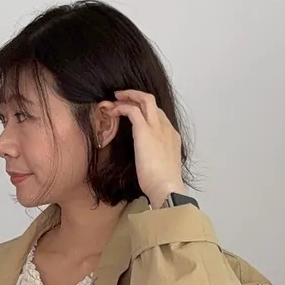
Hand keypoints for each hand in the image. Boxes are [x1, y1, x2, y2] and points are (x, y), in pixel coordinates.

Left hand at [109, 89, 184, 206]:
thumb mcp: (162, 167)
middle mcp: (166, 127)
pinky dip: (121, 107)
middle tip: (121, 98)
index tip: (133, 112)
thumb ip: (156, 158)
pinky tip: (112, 112)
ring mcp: (157, 128)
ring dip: (128, 96)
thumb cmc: (163, 185)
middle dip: (136, 96)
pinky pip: (132, 110)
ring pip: (145, 99)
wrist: (167, 188)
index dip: (144, 110)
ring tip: (115, 99)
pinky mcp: (145, 132)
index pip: (158, 115)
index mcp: (172, 136)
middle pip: (152, 102)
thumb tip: (148, 162)